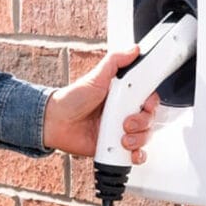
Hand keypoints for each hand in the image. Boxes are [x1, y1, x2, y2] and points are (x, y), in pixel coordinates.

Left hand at [41, 45, 158, 163]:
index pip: (148, 100)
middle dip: (142, 123)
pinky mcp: (116, 148)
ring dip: (138, 139)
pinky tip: (129, 152)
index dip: (150, 105)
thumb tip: (133, 50)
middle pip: (149, 120)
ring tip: (121, 137)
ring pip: (145, 138)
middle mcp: (124, 114)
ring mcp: (121, 132)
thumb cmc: (72, 99)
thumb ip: (115, 62)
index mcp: (123, 97)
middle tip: (125, 122)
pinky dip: (137, 155)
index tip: (144, 105)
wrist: (55, 122)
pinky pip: (135, 154)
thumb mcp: (95, 76)